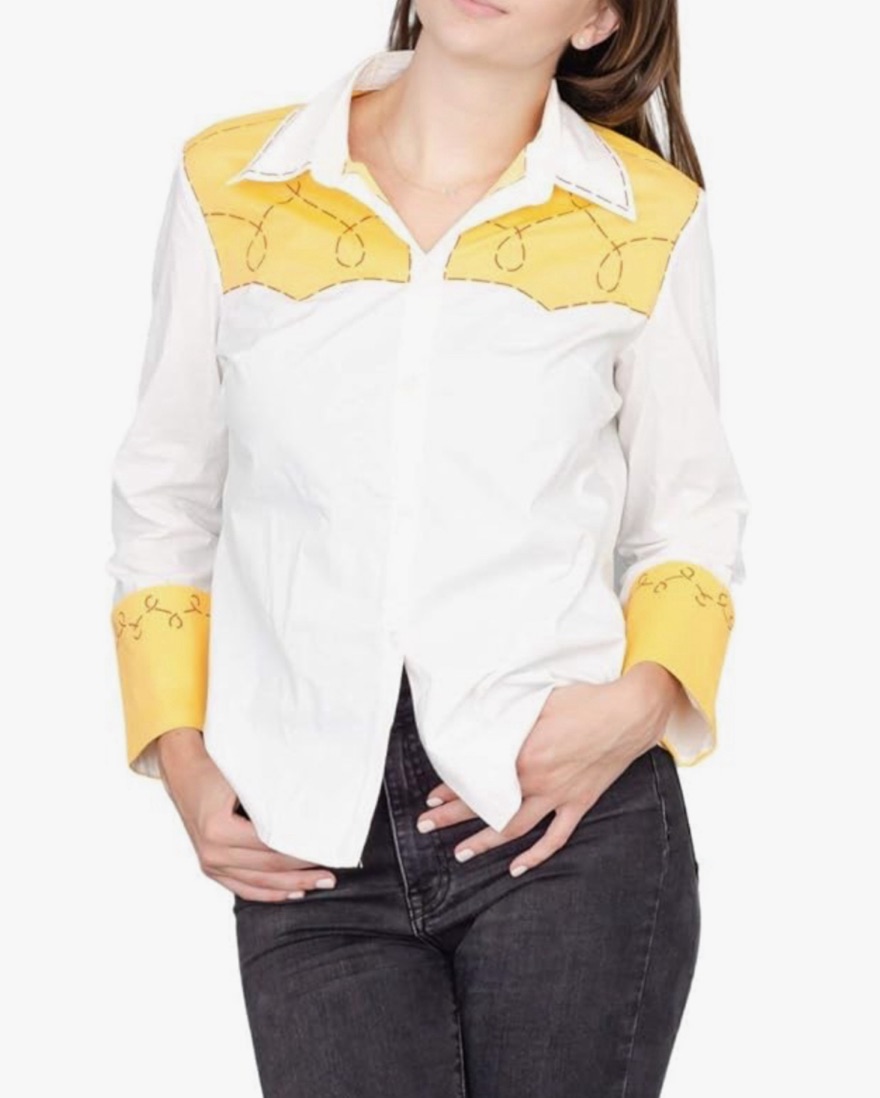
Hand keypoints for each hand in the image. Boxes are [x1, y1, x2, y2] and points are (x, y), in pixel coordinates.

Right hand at [156, 728, 336, 901]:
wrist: (184, 772)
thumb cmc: (217, 768)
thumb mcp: (244, 777)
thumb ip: (272, 798)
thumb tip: (312, 810)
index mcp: (219, 830)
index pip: (271, 848)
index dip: (300, 852)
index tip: (326, 850)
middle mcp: (211, 852)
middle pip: (267, 870)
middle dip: (302, 873)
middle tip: (332, 874)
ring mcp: (209, 863)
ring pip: (258, 884)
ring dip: (291, 887)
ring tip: (320, 884)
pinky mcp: (210, 868)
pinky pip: (243, 888)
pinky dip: (270, 893)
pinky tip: (293, 893)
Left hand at [416, 663, 682, 875]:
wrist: (628, 712)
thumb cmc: (583, 700)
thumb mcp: (537, 701)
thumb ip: (508, 717)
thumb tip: (482, 722)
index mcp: (522, 755)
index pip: (477, 778)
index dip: (451, 789)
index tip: (431, 798)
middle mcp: (537, 781)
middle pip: (488, 806)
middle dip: (453, 818)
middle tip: (426, 827)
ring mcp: (559, 796)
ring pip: (515, 828)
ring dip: (485, 842)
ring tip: (461, 853)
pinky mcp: (579, 803)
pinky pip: (556, 838)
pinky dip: (536, 856)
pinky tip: (517, 869)